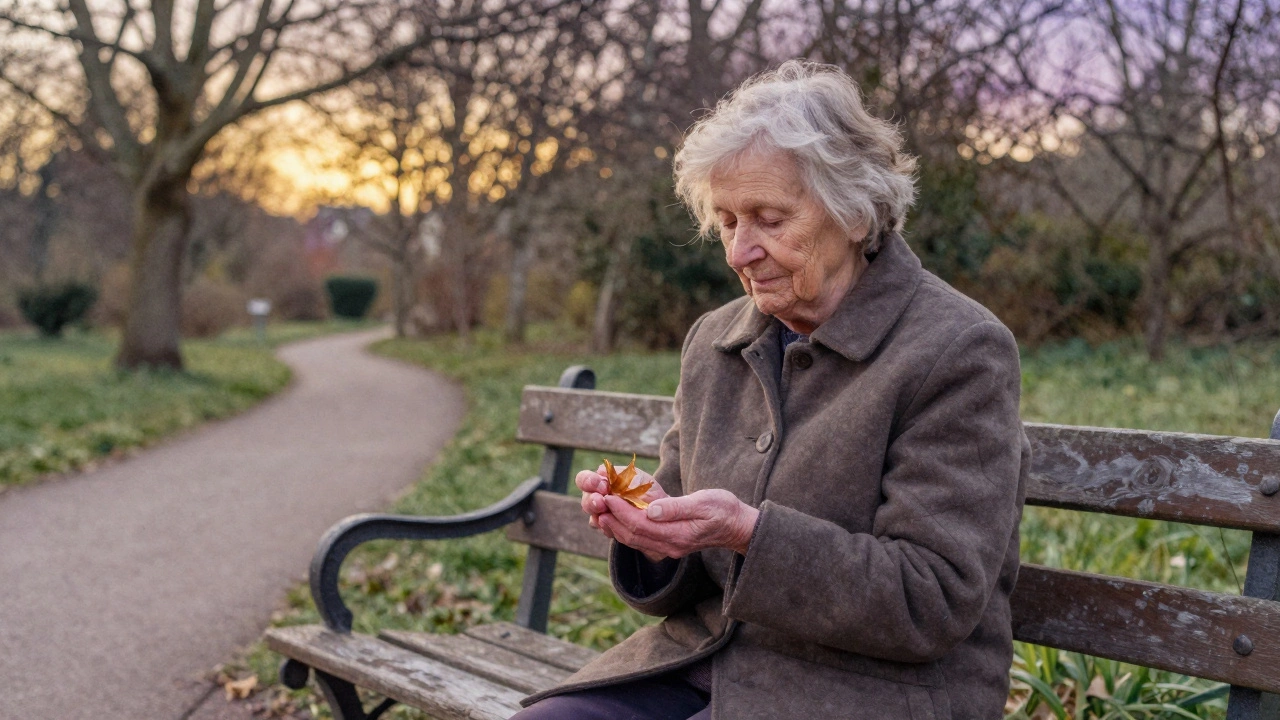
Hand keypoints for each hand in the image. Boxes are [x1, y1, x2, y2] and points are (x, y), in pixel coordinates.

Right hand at [576, 464, 667, 536]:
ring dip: (599, 515)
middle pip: (585, 500)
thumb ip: (619, 473)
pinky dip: (609, 527)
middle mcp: (598, 499)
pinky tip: (616, 524)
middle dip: (591, 501)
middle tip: (601, 502)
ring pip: (592, 517)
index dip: (589, 482)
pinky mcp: (611, 530)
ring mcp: (602, 516)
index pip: (584, 480)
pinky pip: (605, 530)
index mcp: (601, 483)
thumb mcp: (637, 477)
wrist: (662, 509)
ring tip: (607, 514)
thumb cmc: (647, 489)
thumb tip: (601, 470)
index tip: (602, 485)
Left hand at [597, 489, 758, 562]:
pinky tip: (616, 518)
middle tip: (596, 502)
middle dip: (613, 519)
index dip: (622, 510)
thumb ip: (676, 507)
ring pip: (634, 540)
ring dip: (615, 526)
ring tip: (600, 511)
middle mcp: (671, 545)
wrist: (738, 527)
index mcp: (678, 535)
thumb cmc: (724, 510)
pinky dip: (625, 529)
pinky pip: (641, 539)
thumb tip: (650, 509)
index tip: (608, 495)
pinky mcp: (668, 543)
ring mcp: (669, 547)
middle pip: (632, 535)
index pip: (641, 524)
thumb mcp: (704, 502)